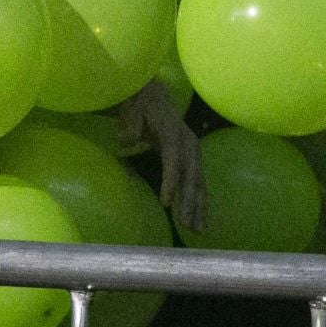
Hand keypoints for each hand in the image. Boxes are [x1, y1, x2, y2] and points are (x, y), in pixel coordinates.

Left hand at [116, 79, 205, 231]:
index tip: (166, 203)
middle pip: (191, 175)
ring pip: (198, 182)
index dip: (171, 181)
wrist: (153, 96)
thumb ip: (129, 125)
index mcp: (173, 132)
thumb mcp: (131, 110)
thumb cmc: (139, 105)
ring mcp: (193, 151)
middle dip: (190, 201)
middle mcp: (188, 142)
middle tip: (186, 224)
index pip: (173, 159)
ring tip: (197, 230)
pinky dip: (200, 202)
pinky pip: (198, 183)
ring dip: (198, 206)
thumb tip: (125, 140)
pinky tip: (200, 221)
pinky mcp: (193, 159)